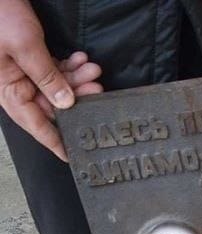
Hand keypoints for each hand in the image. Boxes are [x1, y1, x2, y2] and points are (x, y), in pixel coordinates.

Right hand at [0, 0, 101, 160]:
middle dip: (76, 99)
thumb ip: (47, 77)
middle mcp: (16, 86)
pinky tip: (82, 60)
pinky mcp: (30, 57)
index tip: (74, 156)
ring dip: (77, 79)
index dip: (56, 142)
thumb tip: (65, 103)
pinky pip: (54, 69)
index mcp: (8, 92)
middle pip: (52, 104)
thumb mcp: (25, 48)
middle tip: (97, 91)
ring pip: (57, 86)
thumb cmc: (0, 14)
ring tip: (93, 71)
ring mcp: (23, 72)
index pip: (36, 126)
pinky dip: (69, 66)